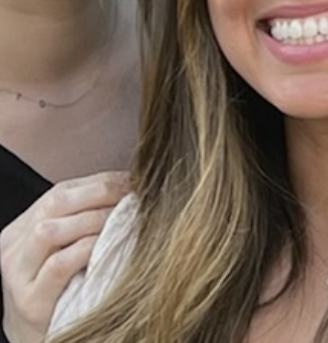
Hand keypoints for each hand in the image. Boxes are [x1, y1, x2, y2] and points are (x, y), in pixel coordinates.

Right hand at [1, 172, 128, 342]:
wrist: (38, 338)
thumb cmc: (63, 288)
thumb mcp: (65, 247)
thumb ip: (85, 219)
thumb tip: (131, 188)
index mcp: (23, 228)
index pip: (62, 190)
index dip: (101, 181)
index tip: (133, 180)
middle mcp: (15, 247)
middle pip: (55, 202)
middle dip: (101, 193)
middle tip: (133, 196)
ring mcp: (18, 275)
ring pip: (49, 231)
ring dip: (94, 220)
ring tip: (122, 221)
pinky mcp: (30, 302)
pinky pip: (58, 266)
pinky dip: (86, 250)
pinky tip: (106, 247)